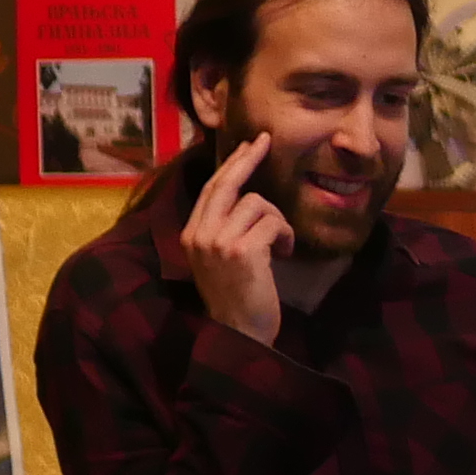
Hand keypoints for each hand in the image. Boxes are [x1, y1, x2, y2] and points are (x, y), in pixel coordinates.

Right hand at [179, 133, 290, 346]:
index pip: (212, 189)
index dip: (231, 164)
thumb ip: (224, 227)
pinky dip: (285, 235)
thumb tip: (245, 192)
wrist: (240, 334)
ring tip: (278, 246)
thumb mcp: (220, 257)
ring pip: (258, 203)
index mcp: (190, 235)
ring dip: (277, 221)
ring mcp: (218, 242)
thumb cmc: (236, 295)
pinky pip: (274, 222)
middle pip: (226, 183)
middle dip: (248, 158)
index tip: (248, 144)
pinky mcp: (242, 250)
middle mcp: (199, 235)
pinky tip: (282, 255)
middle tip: (265, 140)